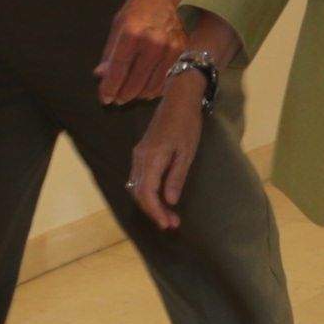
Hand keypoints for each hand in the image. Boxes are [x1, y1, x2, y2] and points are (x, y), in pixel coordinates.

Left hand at [97, 0, 189, 103]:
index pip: (117, 70)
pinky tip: (148, 84)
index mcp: (132, 34)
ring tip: (131, 91)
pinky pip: (167, 81)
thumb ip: (110, 52)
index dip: (109, 88)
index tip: (104, 98)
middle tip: (117, 97)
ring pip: (152, 88)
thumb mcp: (120, 22)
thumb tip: (101, 75)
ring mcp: (171, 51)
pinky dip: (155, 88)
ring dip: (139, 93)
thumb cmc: (143, 4)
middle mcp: (153, 44)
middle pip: (134, 84)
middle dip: (122, 95)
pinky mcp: (185, 54)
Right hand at [126, 80, 206, 228]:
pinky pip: (139, 178)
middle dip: (153, 211)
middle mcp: (140, 157)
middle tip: (172, 224)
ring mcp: (138, 154)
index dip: (155, 211)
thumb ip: (176, 177)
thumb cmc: (187, 124)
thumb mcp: (187, 152)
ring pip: (137, 187)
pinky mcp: (141, 152)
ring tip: (168, 215)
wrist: (179, 99)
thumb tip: (169, 201)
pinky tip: (160, 199)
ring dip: (150, 203)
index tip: (168, 224)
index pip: (147, 193)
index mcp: (151, 157)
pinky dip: (148, 193)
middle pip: (138, 192)